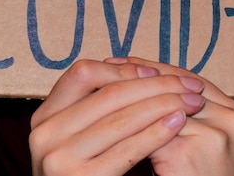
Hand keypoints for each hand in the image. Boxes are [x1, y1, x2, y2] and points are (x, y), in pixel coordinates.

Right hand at [29, 59, 206, 175]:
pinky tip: (175, 124)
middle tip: (188, 86)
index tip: (155, 72)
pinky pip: (127, 149)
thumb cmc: (86, 171)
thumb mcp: (79, 134)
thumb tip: (142, 68)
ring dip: (162, 106)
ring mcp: (59, 158)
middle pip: (108, 93)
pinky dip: (156, 133)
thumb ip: (97, 105)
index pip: (83, 74)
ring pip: (121, 118)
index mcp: (44, 115)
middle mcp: (45, 133)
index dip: (123, 70)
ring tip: (189, 103)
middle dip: (155, 86)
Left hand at [107, 58, 233, 175]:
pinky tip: (105, 116)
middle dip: (138, 75)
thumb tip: (145, 79)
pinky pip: (151, 130)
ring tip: (100, 91)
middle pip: (175, 84)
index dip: (154, 67)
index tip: (125, 60)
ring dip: (128, 96)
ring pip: (160, 104)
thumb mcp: (199, 141)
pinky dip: (128, 123)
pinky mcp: (192, 150)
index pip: (189, 78)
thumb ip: (183, 113)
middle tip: (107, 66)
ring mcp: (216, 134)